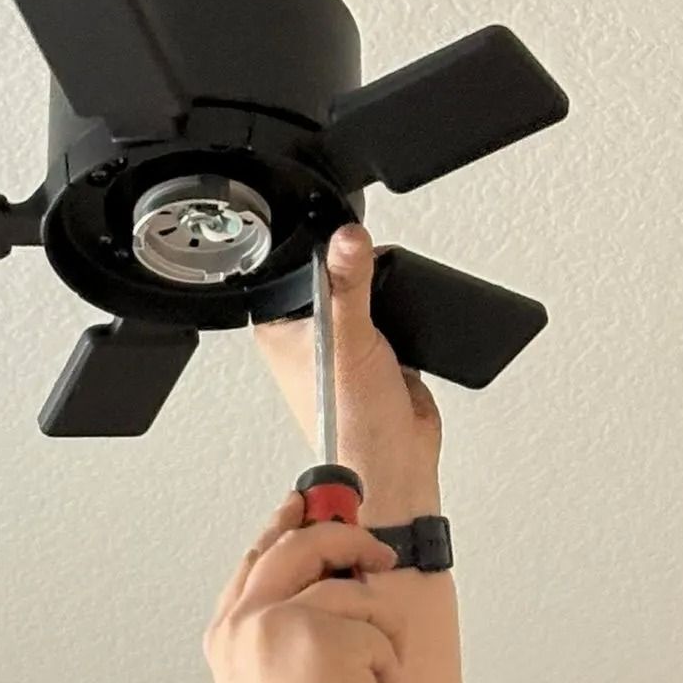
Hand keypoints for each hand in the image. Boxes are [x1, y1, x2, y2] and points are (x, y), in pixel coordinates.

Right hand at [203, 493, 406, 682]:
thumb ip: (278, 641)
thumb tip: (331, 598)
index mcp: (227, 639)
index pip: (254, 561)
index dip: (283, 527)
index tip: (304, 504)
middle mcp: (245, 622)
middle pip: (298, 545)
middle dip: (346, 539)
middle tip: (377, 553)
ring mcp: (280, 621)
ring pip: (355, 594)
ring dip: (378, 641)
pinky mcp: (323, 629)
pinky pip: (381, 628)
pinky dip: (388, 668)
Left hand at [253, 224, 442, 525]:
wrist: (396, 458)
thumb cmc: (351, 422)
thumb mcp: (348, 338)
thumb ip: (348, 284)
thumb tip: (346, 239)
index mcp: (278, 331)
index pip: (287, 269)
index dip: (310, 247)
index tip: (331, 223)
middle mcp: (307, 335)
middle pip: (329, 276)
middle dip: (351, 266)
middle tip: (367, 253)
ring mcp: (342, 343)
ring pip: (360, 294)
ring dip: (379, 290)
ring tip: (388, 287)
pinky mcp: (377, 350)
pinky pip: (388, 314)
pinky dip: (400, 310)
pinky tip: (404, 314)